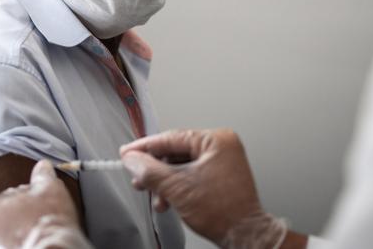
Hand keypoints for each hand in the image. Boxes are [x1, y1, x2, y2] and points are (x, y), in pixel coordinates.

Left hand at [0, 160, 90, 248]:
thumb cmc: (46, 219)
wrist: (51, 248)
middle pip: (9, 215)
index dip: (31, 196)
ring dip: (24, 230)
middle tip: (42, 216)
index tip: (41, 202)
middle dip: (25, 214)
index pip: (13, 194)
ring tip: (40, 230)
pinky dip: (23, 243)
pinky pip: (13, 245)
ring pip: (12, 233)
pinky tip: (36, 240)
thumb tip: (42, 165)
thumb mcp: (49, 187)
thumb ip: (43, 174)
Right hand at [120, 129, 295, 247]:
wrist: (245, 235)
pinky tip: (167, 199)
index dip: (146, 147)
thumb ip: (150, 171)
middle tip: (137, 177)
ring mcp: (223, 160)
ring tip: (152, 194)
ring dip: (165, 180)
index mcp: (216, 139)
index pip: (172, 137)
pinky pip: (193, 173)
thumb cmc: (223, 211)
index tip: (127, 152)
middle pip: (177, 151)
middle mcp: (221, 145)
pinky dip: (178, 185)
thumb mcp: (177, 188)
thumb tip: (132, 159)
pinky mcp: (221, 175)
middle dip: (155, 169)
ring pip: (183, 164)